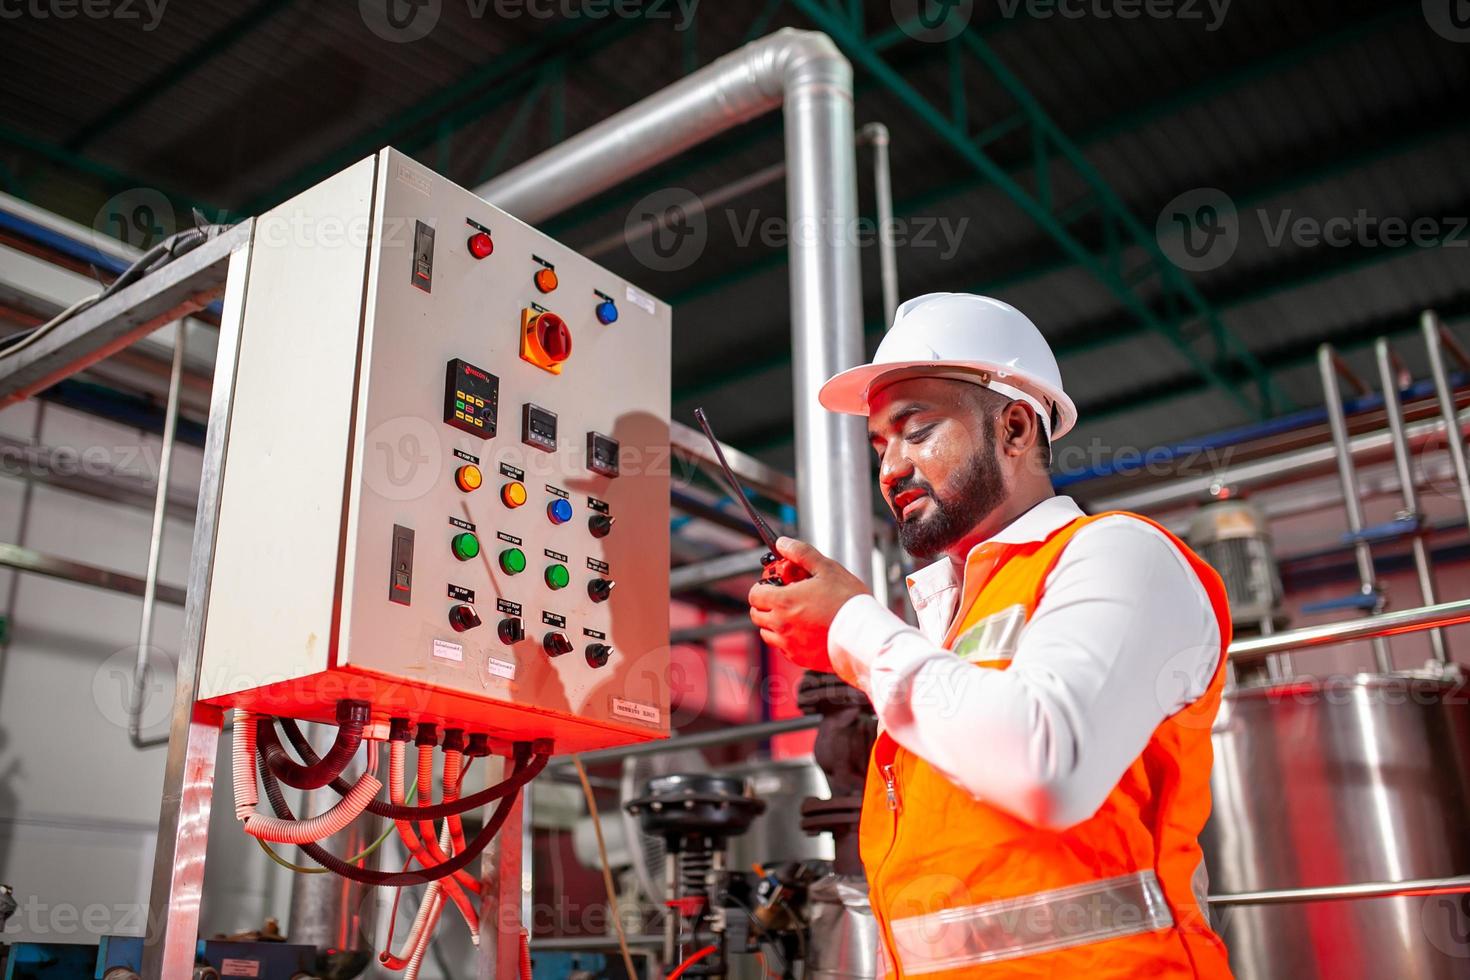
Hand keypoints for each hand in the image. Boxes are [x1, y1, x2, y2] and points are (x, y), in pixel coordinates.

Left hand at [748, 537, 869, 670]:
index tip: (774, 583)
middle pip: (757, 614)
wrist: (865, 634)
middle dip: (766, 603)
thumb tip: (783, 543)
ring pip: (767, 633)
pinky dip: (787, 639)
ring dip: (774, 622)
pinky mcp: (799, 659)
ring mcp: (789, 644)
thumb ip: (801, 553)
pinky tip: (805, 629)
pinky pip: (783, 648)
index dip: (762, 586)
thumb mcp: (826, 568)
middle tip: (785, 596)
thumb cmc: (848, 602)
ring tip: (796, 613)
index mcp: (784, 602)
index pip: (755, 594)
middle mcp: (781, 625)